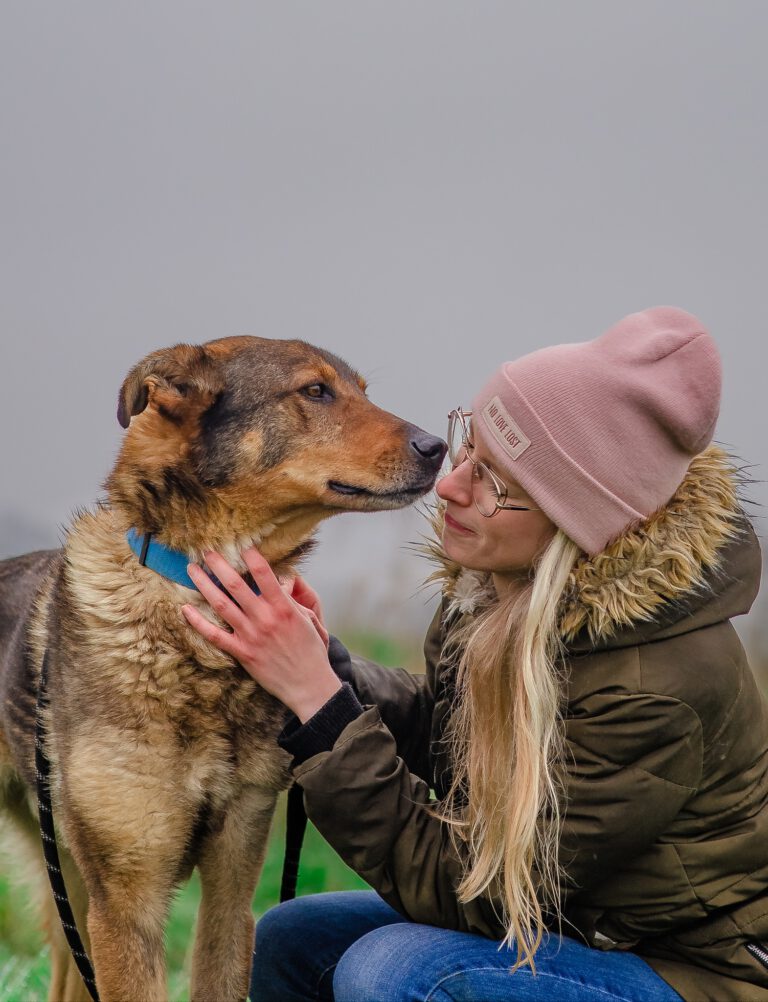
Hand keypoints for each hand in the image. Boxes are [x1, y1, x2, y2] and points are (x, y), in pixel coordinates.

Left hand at [180, 547, 340, 721]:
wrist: (308, 684)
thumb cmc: (311, 650)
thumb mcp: (308, 620)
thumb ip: (290, 601)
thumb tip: (278, 585)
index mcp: (283, 607)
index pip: (264, 573)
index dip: (251, 556)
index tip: (241, 544)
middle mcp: (264, 618)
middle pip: (235, 585)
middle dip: (218, 565)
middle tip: (206, 551)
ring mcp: (251, 636)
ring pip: (221, 605)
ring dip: (204, 585)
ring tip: (192, 570)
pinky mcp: (242, 653)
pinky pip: (215, 635)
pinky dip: (198, 622)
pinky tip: (185, 609)